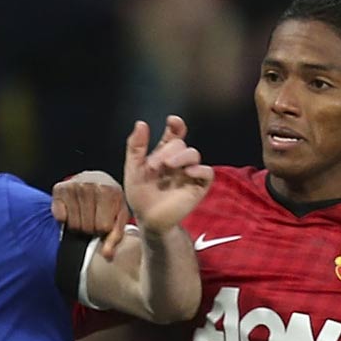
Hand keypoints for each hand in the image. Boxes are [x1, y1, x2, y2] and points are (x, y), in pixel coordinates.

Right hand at [51, 171, 132, 259]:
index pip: (102, 227)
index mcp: (109, 190)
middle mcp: (90, 184)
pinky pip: (59, 217)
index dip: (103, 229)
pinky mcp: (59, 188)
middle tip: (93, 218)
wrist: (99, 180)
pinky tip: (72, 209)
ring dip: (78, 225)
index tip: (104, 220)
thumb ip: (116, 237)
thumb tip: (107, 255)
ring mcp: (73, 185)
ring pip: (73, 225)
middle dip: (90, 228)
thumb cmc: (111, 201)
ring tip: (84, 214)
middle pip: (86, 227)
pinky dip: (64, 218)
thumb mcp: (120, 216)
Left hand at [123, 115, 212, 235]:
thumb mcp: (134, 169)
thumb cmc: (141, 195)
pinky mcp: (198, 187)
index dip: (176, 125)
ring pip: (193, 153)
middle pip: (179, 144)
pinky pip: (207, 172)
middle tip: (153, 166)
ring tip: (168, 166)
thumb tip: (141, 123)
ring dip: (181, 156)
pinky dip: (199, 169)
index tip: (172, 121)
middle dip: (166, 151)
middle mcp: (178, 161)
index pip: (174, 133)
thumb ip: (136, 147)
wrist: (148, 219)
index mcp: (164, 153)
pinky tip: (188, 172)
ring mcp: (189, 173)